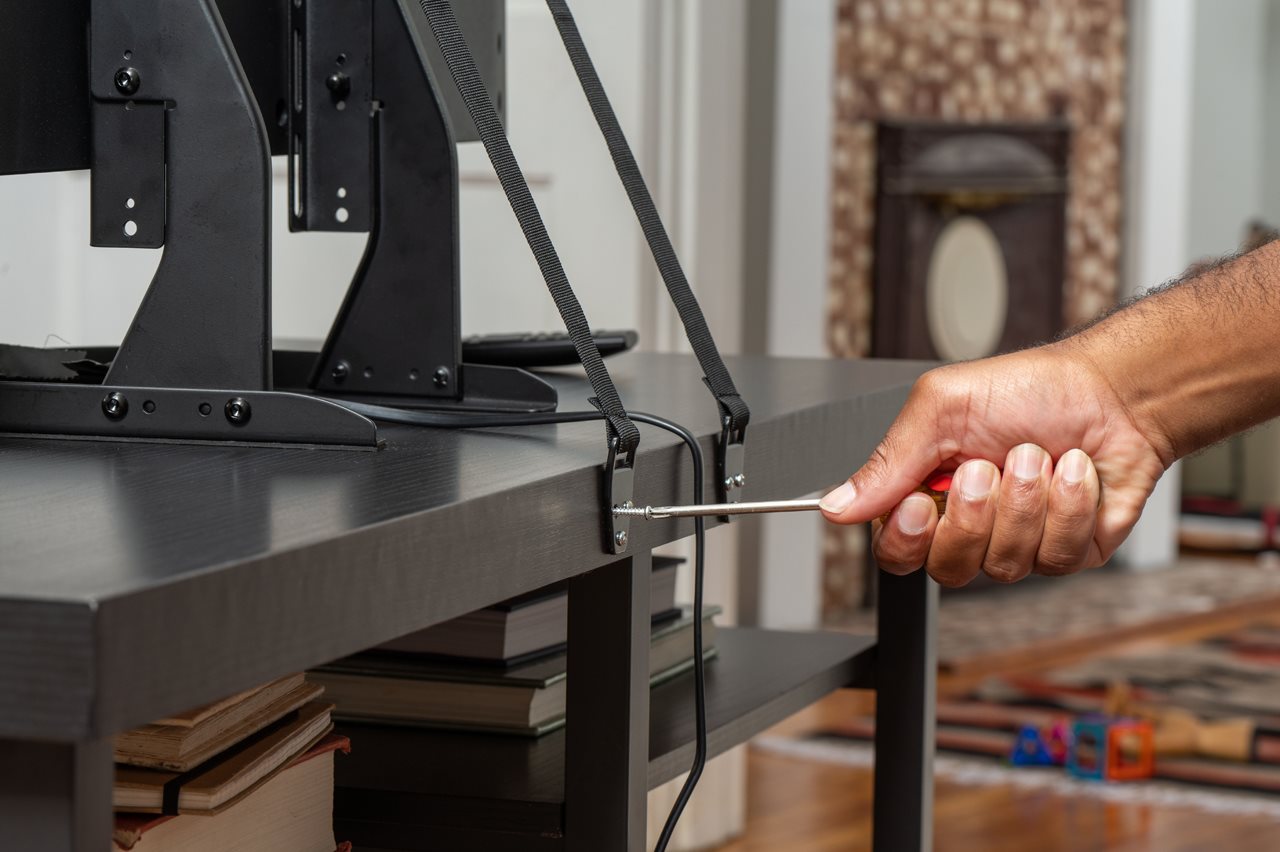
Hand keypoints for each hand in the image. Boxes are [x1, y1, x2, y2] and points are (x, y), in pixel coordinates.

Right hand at [819, 342, 1170, 585]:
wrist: (1113, 392)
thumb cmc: (1030, 389)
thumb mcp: (942, 407)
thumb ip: (887, 460)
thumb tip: (835, 504)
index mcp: (928, 492)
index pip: (894, 549)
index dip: (905, 537)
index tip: (920, 501)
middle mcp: (970, 525)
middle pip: (946, 567)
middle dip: (975, 513)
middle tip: (988, 465)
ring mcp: (1019, 543)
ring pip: (1005, 564)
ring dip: (1027, 500)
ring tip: (1040, 454)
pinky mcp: (1067, 552)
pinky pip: (1056, 557)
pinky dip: (1069, 505)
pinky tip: (1074, 473)